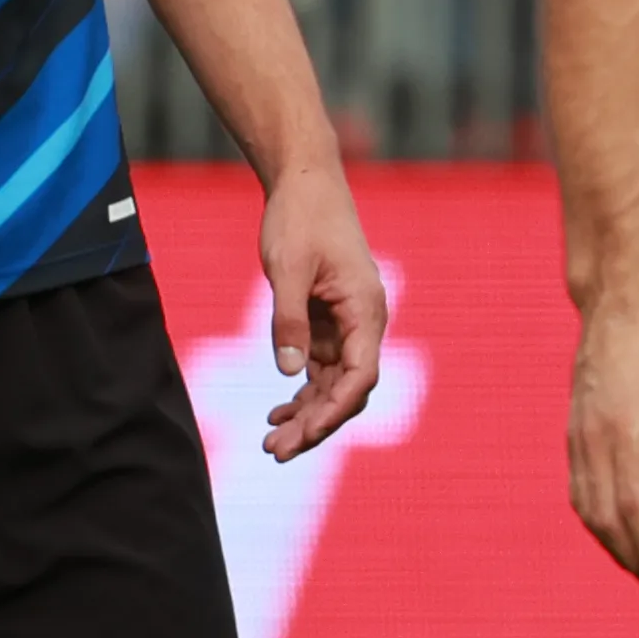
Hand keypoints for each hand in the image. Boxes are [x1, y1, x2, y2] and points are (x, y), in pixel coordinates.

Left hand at [255, 156, 386, 455]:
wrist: (305, 184)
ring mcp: (347, 327)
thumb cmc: (300, 220)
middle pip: (348, 390)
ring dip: (306, 415)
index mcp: (367, 311)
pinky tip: (276, 414)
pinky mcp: (328, 324)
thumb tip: (288, 373)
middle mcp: (364, 324)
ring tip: (271, 444)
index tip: (305, 435)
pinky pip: (319, 370)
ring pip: (333, 386)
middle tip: (277, 452)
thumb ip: (289, 320)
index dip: (335, 411)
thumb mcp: (287, 269)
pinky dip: (301, 393)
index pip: (361, 376)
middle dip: (316, 425)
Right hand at [566, 287, 638, 588]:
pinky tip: (613, 527)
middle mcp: (594, 443)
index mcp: (627, 435)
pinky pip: (578, 487)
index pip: (634, 508)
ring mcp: (578, 438)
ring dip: (610, 542)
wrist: (616, 307)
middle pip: (605, 518)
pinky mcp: (573, 433)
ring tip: (637, 563)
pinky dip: (595, 516)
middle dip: (630, 555)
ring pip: (586, 507)